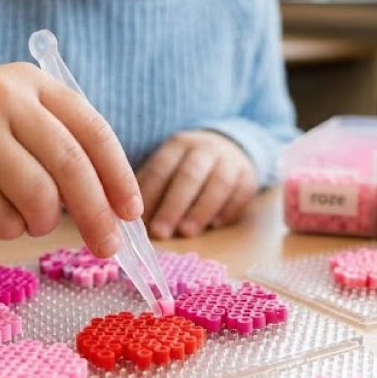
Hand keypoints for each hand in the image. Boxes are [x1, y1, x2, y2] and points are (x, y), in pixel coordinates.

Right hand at [0, 62, 141, 256]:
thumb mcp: (16, 121)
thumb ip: (64, 149)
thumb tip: (117, 209)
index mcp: (30, 82)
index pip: (92, 130)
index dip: (118, 175)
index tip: (131, 213)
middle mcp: (2, 97)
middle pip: (71, 166)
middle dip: (96, 213)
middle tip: (107, 246)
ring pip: (38, 196)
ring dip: (42, 222)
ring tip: (28, 218)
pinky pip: (0, 218)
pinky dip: (7, 229)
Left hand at [138, 129, 257, 238]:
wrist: (230, 146)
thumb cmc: (188, 166)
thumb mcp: (168, 166)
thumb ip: (151, 189)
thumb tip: (127, 220)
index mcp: (178, 145)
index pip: (161, 167)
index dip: (149, 194)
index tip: (137, 220)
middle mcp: (205, 149)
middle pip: (189, 175)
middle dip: (173, 205)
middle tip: (160, 232)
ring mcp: (230, 161)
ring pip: (218, 184)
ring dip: (201, 210)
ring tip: (187, 232)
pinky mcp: (249, 176)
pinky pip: (242, 192)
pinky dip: (228, 210)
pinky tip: (214, 226)